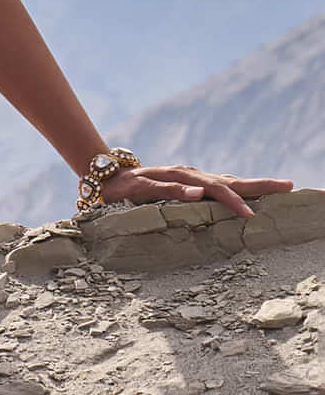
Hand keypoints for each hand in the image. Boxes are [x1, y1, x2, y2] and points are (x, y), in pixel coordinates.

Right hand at [100, 163, 293, 220]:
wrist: (104, 178)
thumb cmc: (142, 193)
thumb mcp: (174, 201)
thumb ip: (197, 206)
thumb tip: (225, 218)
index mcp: (197, 182)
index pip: (234, 182)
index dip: (261, 185)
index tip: (290, 188)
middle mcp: (187, 176)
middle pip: (228, 181)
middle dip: (258, 185)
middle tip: (286, 186)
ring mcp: (167, 178)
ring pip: (202, 185)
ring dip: (225, 196)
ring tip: (247, 210)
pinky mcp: (144, 185)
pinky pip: (165, 189)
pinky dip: (181, 192)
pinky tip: (196, 196)